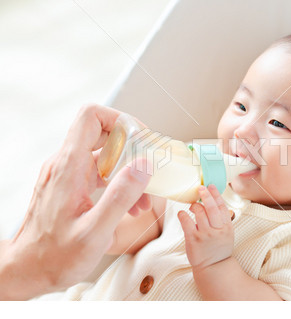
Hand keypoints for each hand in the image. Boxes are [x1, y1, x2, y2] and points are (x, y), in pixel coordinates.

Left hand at [1, 104, 151, 299]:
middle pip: (103, 132)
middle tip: (149, 170)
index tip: (142, 140)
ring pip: (104, 154)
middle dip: (132, 149)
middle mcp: (65, 164)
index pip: (92, 117)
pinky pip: (99, 171)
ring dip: (128, 170)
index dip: (121, 120)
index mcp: (69, 167)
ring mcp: (67, 173)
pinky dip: (118, 182)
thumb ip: (120, 197)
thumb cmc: (55, 256)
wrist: (28, 269)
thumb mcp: (94, 232)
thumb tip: (143, 166)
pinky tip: (129, 205)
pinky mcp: (70, 184)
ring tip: (142, 201)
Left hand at [177, 184, 233, 270]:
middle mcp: (217, 230)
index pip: (222, 207)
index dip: (216, 195)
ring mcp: (205, 235)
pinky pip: (187, 222)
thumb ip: (224, 220)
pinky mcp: (193, 240)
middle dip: (206, 195)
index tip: (211, 186)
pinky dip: (183, 215)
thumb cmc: (219, 249)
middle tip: (201, 188)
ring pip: (199, 213)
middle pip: (212, 208)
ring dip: (195, 205)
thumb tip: (217, 202)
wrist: (214, 268)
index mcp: (227, 227)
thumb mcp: (228, 234)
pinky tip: (182, 213)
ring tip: (193, 205)